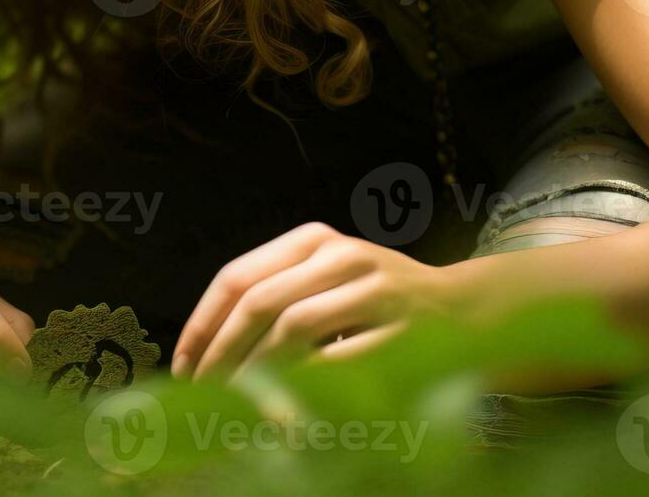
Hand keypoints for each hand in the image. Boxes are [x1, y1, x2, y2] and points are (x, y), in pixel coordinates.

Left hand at [173, 222, 448, 381]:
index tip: (184, 365)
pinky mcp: (402, 326)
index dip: (203, 324)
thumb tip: (205, 352)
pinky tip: (284, 409)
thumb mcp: (324, 282)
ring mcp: (376, 288)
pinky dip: (304, 386)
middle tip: (204, 393)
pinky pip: (338, 359)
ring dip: (257, 371)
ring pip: (293, 327)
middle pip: (260, 302)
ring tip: (236, 403)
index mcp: (312, 239)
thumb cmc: (375, 302)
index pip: (237, 276)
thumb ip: (273, 300)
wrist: (464, 309)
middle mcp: (342, 254)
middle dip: (223, 353)